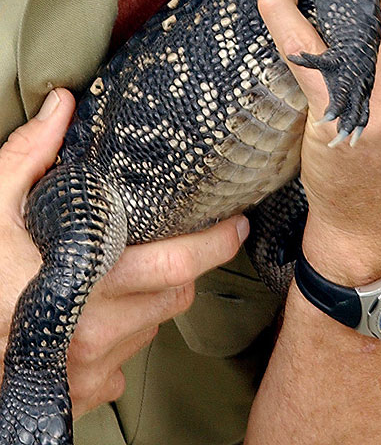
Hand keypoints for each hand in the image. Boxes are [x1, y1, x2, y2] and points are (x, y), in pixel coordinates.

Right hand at [0, 91, 248, 417]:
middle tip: (213, 233)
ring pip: (159, 322)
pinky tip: (110, 309)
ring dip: (159, 295)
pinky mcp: (85, 389)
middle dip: (197, 261)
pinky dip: (130, 331)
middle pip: (178, 292)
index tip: (236, 221)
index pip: (172, 266)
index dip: (212, 244)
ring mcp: (90, 366)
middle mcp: (91, 330)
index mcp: (80, 281)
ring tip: (139, 266)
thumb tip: (62, 105)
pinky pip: (131, 358)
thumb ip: (30, 155)